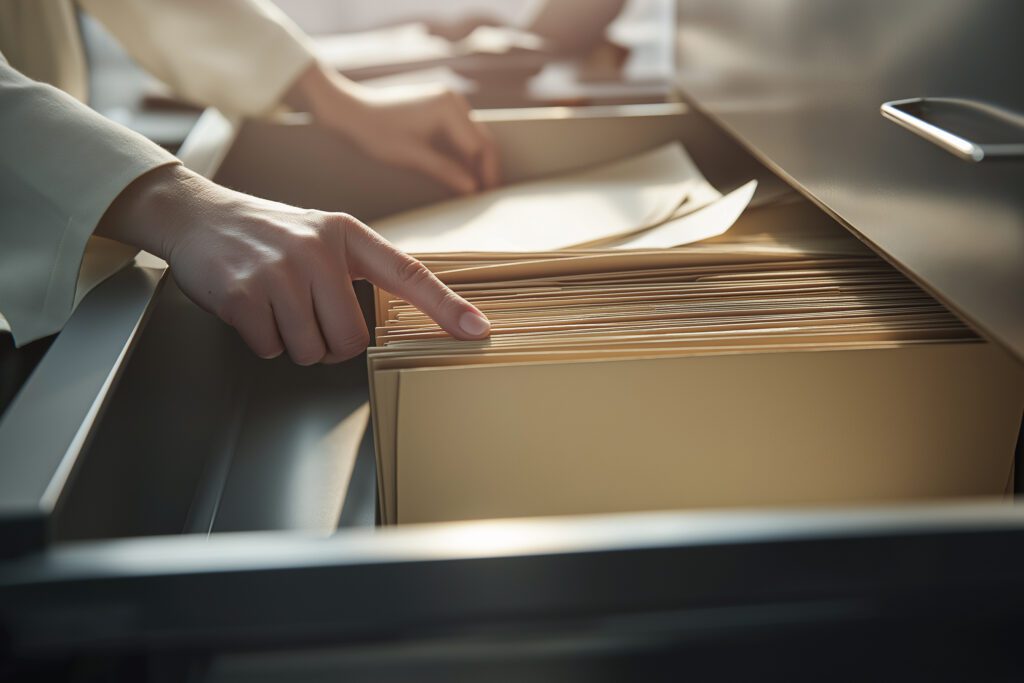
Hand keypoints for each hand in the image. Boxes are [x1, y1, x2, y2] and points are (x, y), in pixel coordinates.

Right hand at [96, 164, 490, 363]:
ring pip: (312, 351)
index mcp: (347, 235)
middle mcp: (318, 251)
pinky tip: (250, 309)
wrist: (197, 215)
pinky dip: (262, 340)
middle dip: (329, 342)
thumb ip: (358, 269)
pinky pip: (272, 349)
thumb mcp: (321, 236)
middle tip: (305, 315)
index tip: (478, 330)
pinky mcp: (244, 294)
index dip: (446, 307)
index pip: (409, 274)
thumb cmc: (268, 234)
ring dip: (294, 343)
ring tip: (276, 306)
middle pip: (351, 339)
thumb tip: (400, 313)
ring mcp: (280, 271)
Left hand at [292, 63, 499, 194]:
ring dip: (477, 161)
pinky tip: (463, 171)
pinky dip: (464, 152)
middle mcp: (453, 100)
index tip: (487, 196)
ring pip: (473, 136)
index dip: (487, 173)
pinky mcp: (439, 106)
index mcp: (448, 108)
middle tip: (489, 195)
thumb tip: (473, 189)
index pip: (480, 146)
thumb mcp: (412, 156)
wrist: (350, 110)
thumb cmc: (376, 132)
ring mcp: (447, 100)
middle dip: (487, 167)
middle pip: (482, 139)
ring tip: (478, 187)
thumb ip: (445, 171)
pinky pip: (460, 131)